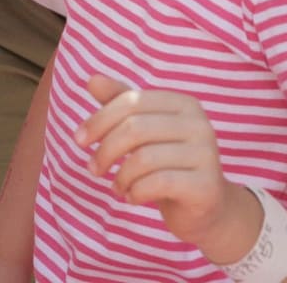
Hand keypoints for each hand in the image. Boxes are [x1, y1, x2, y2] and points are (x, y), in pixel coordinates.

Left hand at [78, 74, 260, 261]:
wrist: (207, 208)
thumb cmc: (168, 163)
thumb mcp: (143, 131)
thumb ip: (120, 103)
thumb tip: (91, 79)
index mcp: (183, 103)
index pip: (131, 101)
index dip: (98, 120)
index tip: (78, 140)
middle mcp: (199, 124)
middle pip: (135, 128)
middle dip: (105, 150)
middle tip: (93, 169)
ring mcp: (207, 154)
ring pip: (143, 158)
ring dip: (120, 176)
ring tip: (117, 187)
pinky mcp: (206, 185)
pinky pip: (157, 183)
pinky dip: (135, 192)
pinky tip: (133, 197)